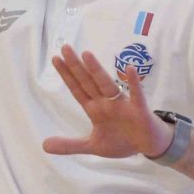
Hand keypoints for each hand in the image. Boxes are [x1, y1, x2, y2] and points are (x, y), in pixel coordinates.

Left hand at [45, 45, 172, 158]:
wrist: (149, 145)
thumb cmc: (122, 140)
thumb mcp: (93, 146)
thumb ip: (70, 145)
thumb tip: (44, 146)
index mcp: (95, 109)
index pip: (77, 89)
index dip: (67, 75)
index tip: (55, 59)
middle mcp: (106, 103)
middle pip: (88, 82)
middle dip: (76, 66)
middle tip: (64, 47)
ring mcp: (122, 105)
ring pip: (107, 85)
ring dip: (97, 71)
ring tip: (86, 55)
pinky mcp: (139, 110)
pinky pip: (136, 95)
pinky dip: (133, 83)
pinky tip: (129, 69)